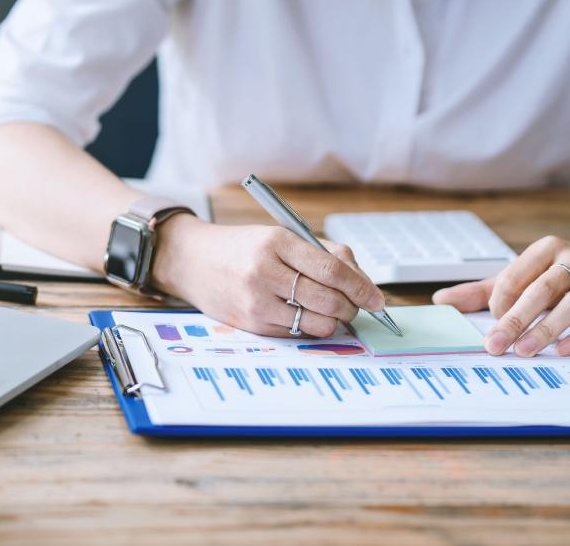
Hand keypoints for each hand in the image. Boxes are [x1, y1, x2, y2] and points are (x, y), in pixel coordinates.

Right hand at [151, 215, 384, 337]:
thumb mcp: (281, 236)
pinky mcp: (251, 324)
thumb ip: (324, 253)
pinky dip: (311, 327)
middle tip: (356, 306)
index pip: (332, 270)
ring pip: (317, 323)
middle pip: (329, 300)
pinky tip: (305, 315)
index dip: (361, 287)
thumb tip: (361, 282)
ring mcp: (256, 301)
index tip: (377, 298)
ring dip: (335, 321)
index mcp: (276, 242)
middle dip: (352, 307)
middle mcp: (264, 271)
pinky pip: (297, 333)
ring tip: (332, 311)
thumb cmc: (242, 247)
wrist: (192, 261)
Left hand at [432, 236, 569, 356]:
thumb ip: (484, 290)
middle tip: (495, 345)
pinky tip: (562, 350)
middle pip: (542, 290)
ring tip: (525, 351)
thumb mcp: (524, 276)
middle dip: (516, 319)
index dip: (501, 300)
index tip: (492, 321)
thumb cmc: (563, 276)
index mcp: (547, 249)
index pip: (516, 274)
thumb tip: (441, 300)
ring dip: (546, 329)